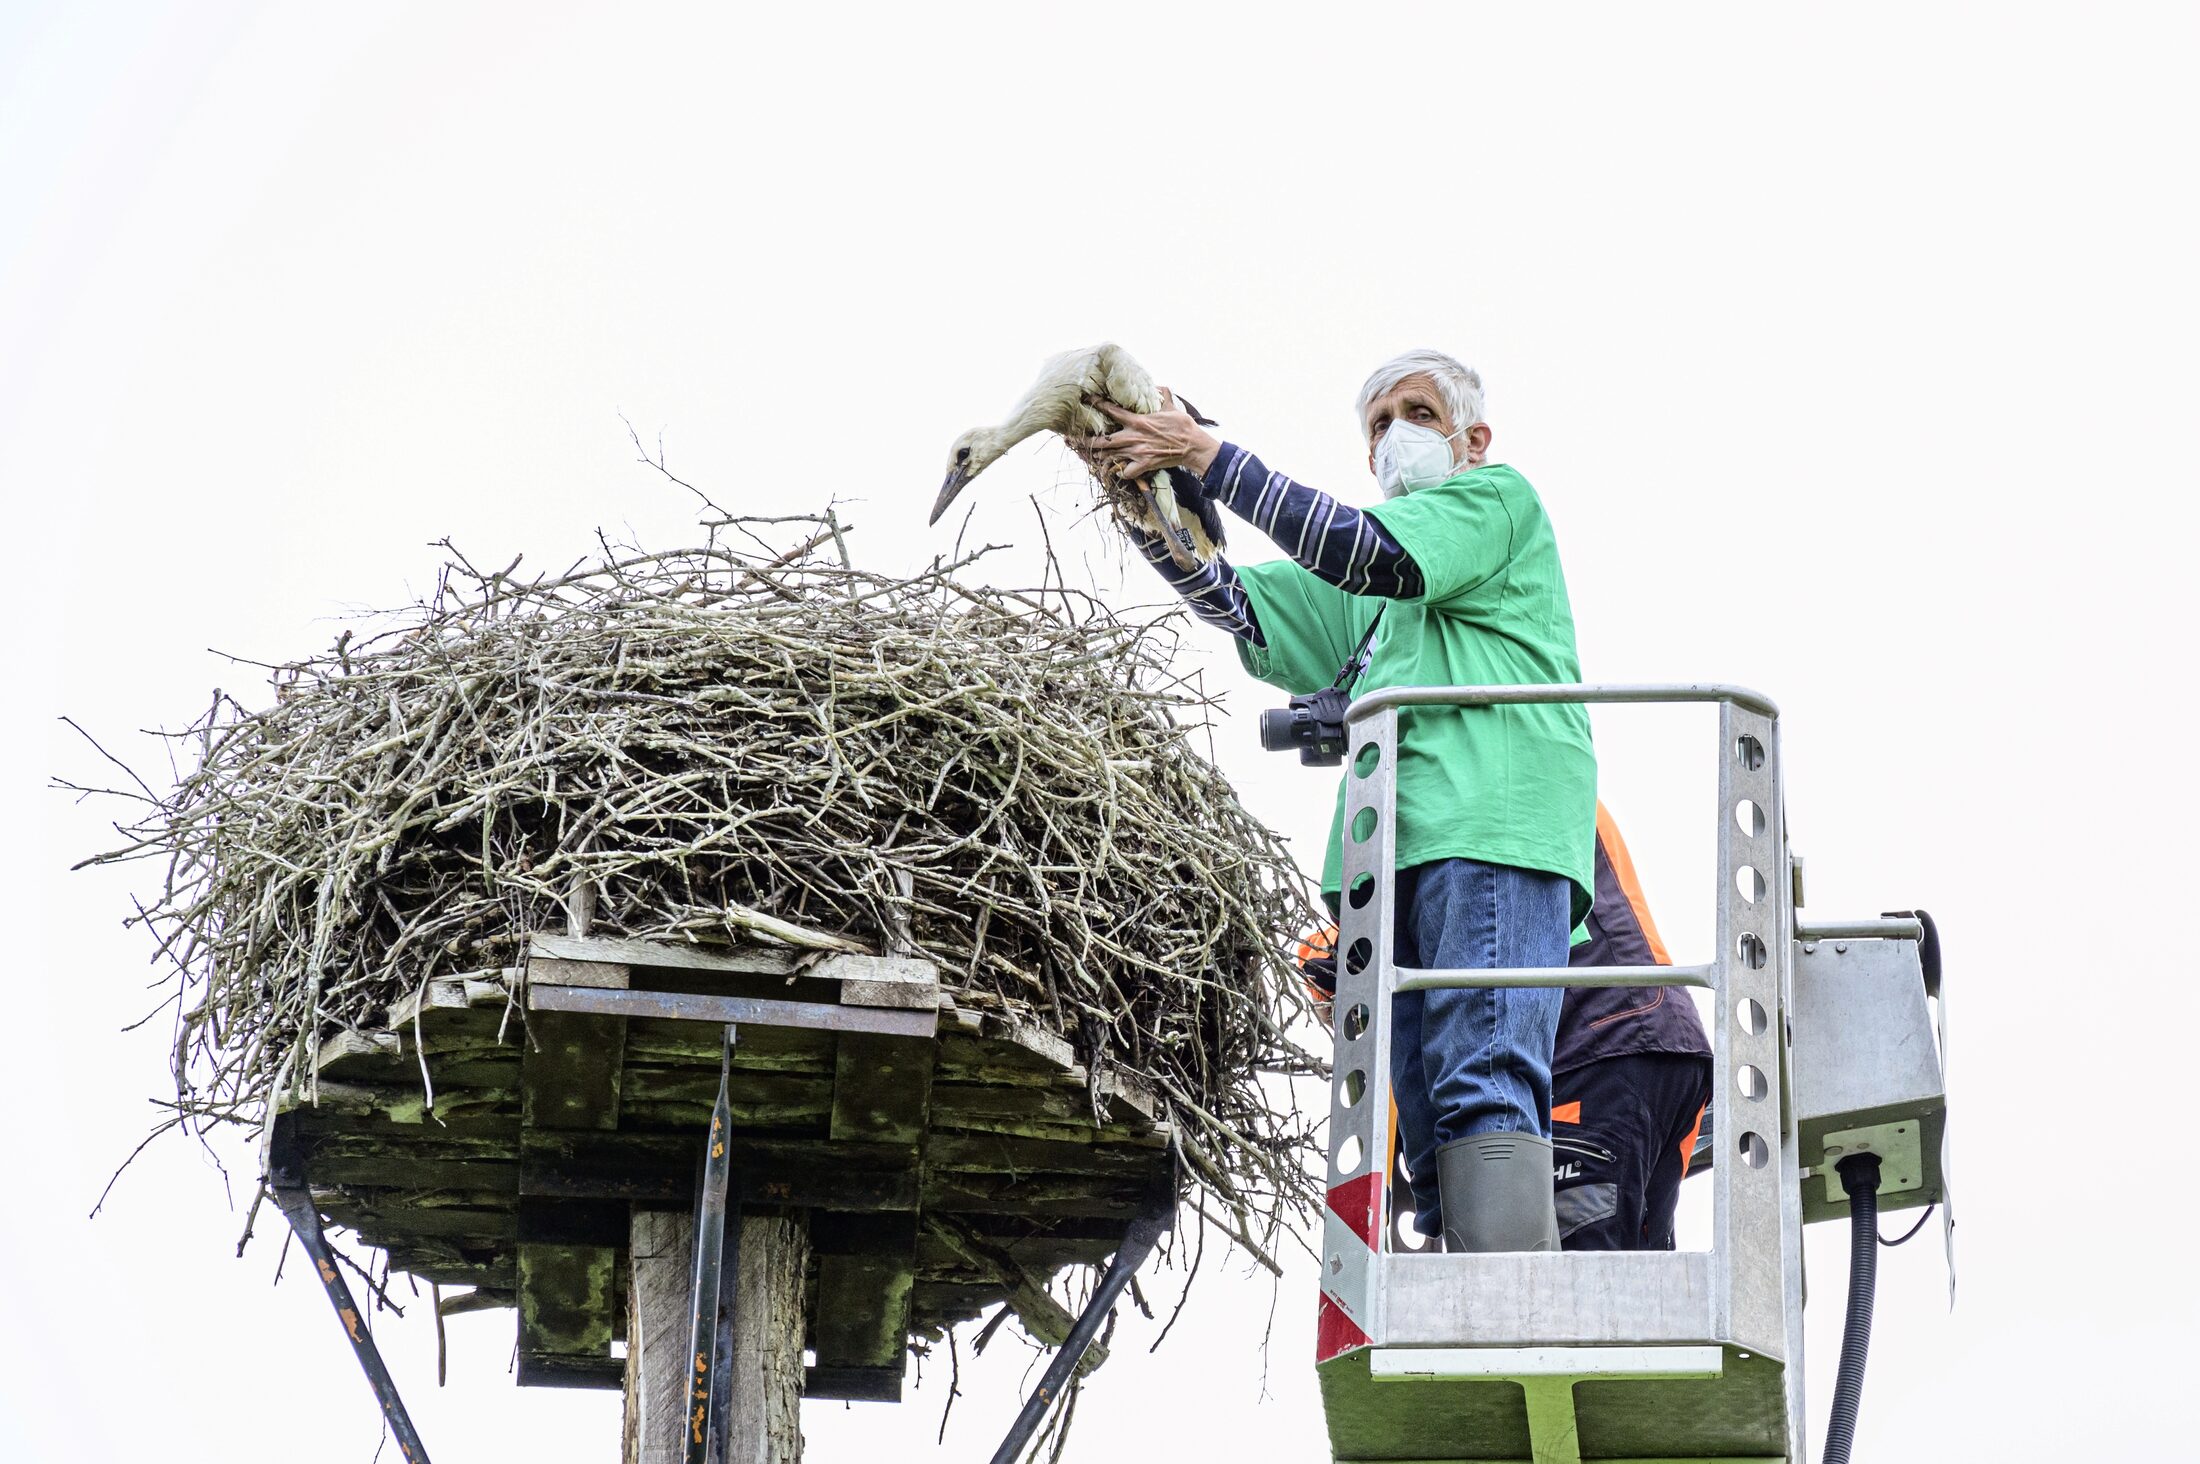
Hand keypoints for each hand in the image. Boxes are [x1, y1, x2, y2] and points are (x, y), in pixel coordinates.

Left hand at [1088, 389, 1221, 480]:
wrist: (1192, 446)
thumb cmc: (1183, 425)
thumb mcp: (1172, 406)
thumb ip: (1162, 394)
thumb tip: (1158, 385)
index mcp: (1137, 420)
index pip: (1111, 410)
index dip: (1097, 404)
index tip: (1086, 400)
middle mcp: (1133, 437)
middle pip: (1102, 440)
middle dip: (1085, 440)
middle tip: (1072, 440)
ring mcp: (1136, 452)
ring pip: (1109, 457)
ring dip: (1098, 457)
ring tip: (1088, 457)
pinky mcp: (1143, 465)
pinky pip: (1124, 472)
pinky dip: (1120, 472)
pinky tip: (1118, 471)